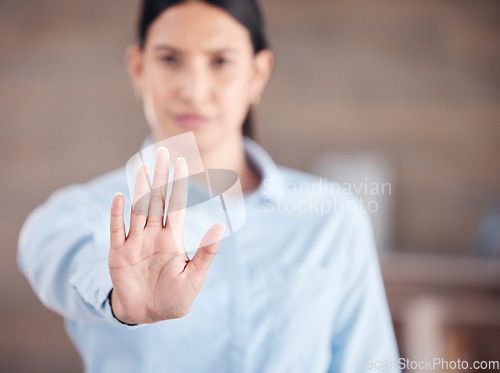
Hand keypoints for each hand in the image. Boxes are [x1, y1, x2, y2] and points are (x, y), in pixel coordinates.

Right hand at [108, 147, 224, 323]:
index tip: (182, 161)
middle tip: (163, 152)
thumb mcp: (194, 278)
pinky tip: (120, 197)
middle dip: (161, 177)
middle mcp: (154, 235)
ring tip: (144, 167)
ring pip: (138, 210)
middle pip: (157, 200)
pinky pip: (118, 230)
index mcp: (173, 239)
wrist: (147, 315)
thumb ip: (206, 253)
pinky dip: (118, 215)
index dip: (179, 184)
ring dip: (141, 189)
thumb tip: (221, 226)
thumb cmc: (174, 298)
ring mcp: (136, 242)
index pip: (176, 205)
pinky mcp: (119, 254)